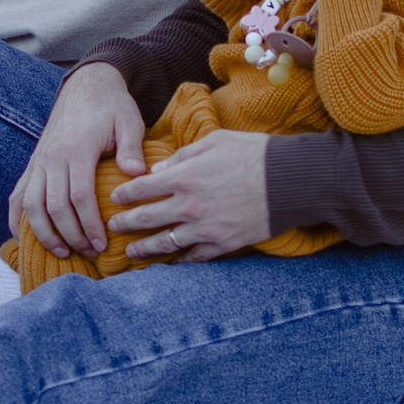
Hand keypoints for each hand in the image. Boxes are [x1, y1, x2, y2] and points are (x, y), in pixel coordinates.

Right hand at [9, 63, 144, 257]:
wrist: (87, 84)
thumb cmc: (112, 106)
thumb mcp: (129, 121)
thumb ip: (132, 148)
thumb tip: (137, 175)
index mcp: (77, 149)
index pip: (78, 196)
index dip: (88, 224)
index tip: (101, 244)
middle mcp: (52, 157)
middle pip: (54, 206)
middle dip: (71, 235)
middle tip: (90, 253)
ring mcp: (39, 161)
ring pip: (31, 205)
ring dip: (44, 232)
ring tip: (62, 252)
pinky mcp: (33, 163)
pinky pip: (17, 195)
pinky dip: (17, 218)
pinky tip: (24, 237)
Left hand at [108, 129, 272, 260]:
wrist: (291, 180)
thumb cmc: (254, 153)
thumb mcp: (215, 141)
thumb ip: (182, 156)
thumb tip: (159, 170)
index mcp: (184, 177)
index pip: (142, 188)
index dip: (124, 194)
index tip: (114, 198)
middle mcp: (189, 206)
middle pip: (146, 219)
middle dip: (125, 224)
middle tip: (112, 227)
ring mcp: (206, 229)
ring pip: (165, 243)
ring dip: (144, 248)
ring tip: (130, 252)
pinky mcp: (223, 244)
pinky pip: (195, 257)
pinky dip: (179, 261)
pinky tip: (169, 262)